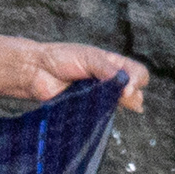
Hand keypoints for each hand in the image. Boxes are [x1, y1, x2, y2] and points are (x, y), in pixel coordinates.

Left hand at [13, 40, 148, 112]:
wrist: (36, 71)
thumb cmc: (61, 58)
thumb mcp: (89, 57)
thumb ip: (108, 70)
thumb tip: (128, 87)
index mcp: (113, 65)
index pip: (138, 73)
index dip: (138, 80)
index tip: (128, 88)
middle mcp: (110, 81)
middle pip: (134, 92)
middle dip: (132, 96)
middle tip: (122, 97)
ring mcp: (100, 97)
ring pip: (120, 106)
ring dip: (118, 105)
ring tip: (107, 101)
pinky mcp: (88, 110)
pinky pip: (102, 116)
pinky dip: (103, 114)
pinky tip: (98, 111)